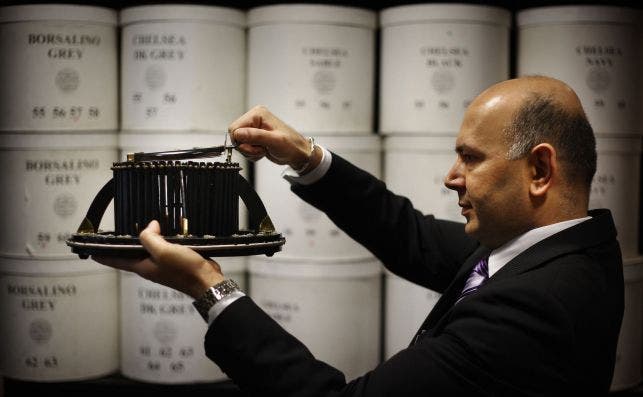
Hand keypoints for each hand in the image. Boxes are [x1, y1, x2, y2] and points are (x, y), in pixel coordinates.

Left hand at [92, 220, 224, 298]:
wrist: (207, 281)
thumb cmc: (184, 270)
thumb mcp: (163, 251)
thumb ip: (150, 238)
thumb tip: (149, 226)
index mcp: (141, 266)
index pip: (114, 260)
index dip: (101, 254)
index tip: (89, 248)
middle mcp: (149, 266)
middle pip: (131, 253)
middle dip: (123, 242)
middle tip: (116, 229)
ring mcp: (162, 264)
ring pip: (148, 248)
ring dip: (145, 237)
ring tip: (142, 223)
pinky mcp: (175, 260)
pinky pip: (164, 247)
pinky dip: (162, 238)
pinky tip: (166, 230)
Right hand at [229, 105, 320, 171]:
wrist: (298, 154)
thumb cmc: (292, 145)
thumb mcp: (274, 141)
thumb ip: (256, 136)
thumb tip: (239, 134)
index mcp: (257, 114)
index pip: (235, 128)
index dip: (242, 141)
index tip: (255, 145)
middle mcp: (254, 119)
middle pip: (235, 136)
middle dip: (247, 147)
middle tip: (260, 149)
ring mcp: (253, 129)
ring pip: (239, 144)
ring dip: (250, 151)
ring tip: (263, 150)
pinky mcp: (254, 138)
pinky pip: (243, 148)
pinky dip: (251, 153)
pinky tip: (262, 151)